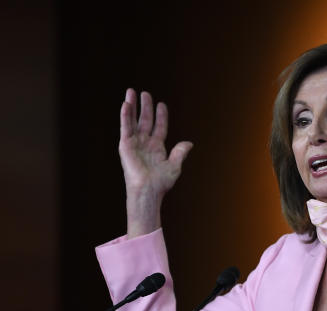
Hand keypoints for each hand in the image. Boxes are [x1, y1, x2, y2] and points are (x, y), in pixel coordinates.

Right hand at [119, 89, 192, 237]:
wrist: (149, 190)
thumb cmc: (161, 182)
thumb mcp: (174, 166)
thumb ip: (180, 153)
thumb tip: (189, 143)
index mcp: (157, 147)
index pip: (159, 127)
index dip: (161, 116)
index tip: (162, 104)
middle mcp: (145, 143)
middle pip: (145, 120)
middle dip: (145, 107)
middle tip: (145, 93)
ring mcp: (135, 143)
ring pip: (133, 121)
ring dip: (132, 106)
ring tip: (131, 92)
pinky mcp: (125, 145)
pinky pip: (125, 128)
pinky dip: (125, 116)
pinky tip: (126, 104)